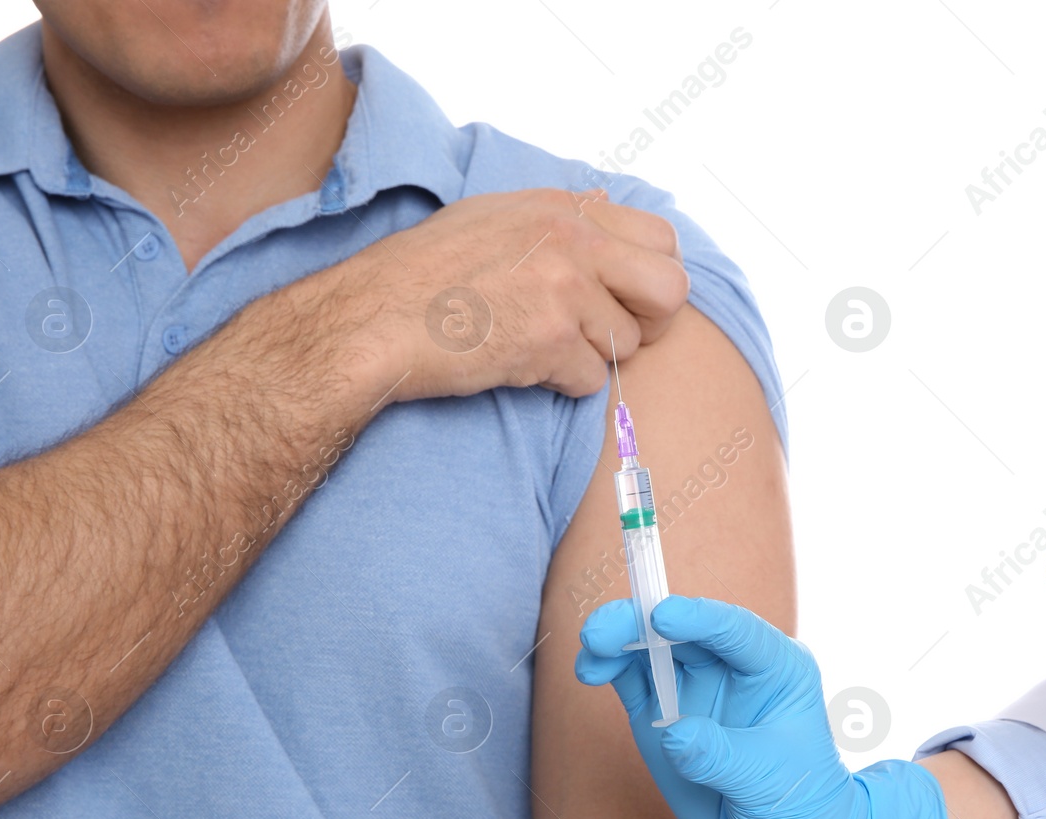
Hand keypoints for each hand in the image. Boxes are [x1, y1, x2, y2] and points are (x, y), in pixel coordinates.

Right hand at [322, 187, 690, 406]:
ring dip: (592, 356)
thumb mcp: (496, 215)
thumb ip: (560, 220)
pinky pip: (592, 378)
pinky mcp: (549, 339)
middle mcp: (573, 241)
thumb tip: (609, 215)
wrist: (376, 317)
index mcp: (565, 208)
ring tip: (541, 347)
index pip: (662, 238)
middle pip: (670, 290)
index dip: (651, 277)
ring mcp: (564, 289)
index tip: (626, 298)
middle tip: (614, 334)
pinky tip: (521, 365)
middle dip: (651, 322)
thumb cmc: (425, 272)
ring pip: (628, 343)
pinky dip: (562, 384)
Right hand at [575, 595, 951, 818]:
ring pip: (650, 648)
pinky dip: (609, 669)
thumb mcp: (769, 783)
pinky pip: (633, 680)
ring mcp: (694, 690)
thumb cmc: (802, 807)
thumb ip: (721, 756)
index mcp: (776, 668)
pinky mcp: (663, 717)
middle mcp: (732, 668)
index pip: (735, 630)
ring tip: (589, 654)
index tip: (662, 617)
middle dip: (638, 624)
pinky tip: (591, 671)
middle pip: (682, 632)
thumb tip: (674, 735)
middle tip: (600, 632)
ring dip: (616, 641)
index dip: (698, 618)